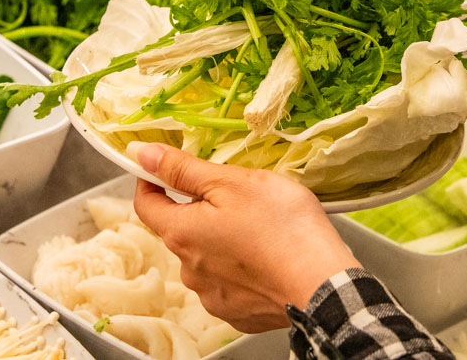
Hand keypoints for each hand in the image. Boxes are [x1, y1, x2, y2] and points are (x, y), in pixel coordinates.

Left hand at [130, 142, 360, 332]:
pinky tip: (267, 259)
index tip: (166, 168)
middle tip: (238, 197)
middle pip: (181, 230)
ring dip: (222, 241)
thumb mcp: (233, 182)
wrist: (324, 285)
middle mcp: (188, 269)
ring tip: (261, 230)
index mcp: (182, 233)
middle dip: (201, 211)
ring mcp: (212, 295)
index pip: (145, 204)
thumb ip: (184, 169)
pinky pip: (229, 283)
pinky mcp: (236, 312)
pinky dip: (241, 269)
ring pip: (206, 257)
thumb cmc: (282, 227)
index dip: (151, 181)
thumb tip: (142, 154)